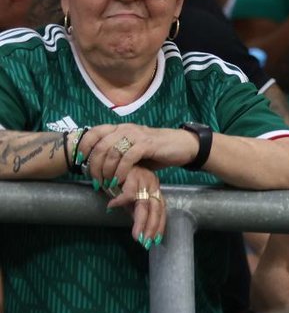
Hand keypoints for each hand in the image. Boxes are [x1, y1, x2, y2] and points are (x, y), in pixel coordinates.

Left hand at [79, 124, 196, 186]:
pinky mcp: (147, 144)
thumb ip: (118, 155)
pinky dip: (120, 171)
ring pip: (112, 152)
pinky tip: (118, 181)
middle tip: (95, 181)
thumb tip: (99, 168)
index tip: (80, 162)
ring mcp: (136, 135)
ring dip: (106, 171)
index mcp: (120, 128)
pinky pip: (127, 158)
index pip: (94, 132)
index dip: (83, 146)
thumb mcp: (133, 151)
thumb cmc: (157, 151)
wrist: (183, 146)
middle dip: (94, 166)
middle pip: (100, 145)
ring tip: (107, 183)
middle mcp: (126, 128)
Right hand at [107, 165, 166, 247]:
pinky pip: (127, 192)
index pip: (160, 210)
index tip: (156, 240)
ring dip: (140, 222)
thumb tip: (140, 227)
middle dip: (152, 227)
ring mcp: (143, 179)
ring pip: (144, 204)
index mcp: (154, 189)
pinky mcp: (132, 174)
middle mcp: (152, 184)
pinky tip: (112, 208)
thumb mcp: (128, 196)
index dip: (159, 225)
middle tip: (146, 242)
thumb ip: (135, 209)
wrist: (110, 158)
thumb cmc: (118, 179)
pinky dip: (120, 201)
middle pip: (155, 209)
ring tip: (136, 236)